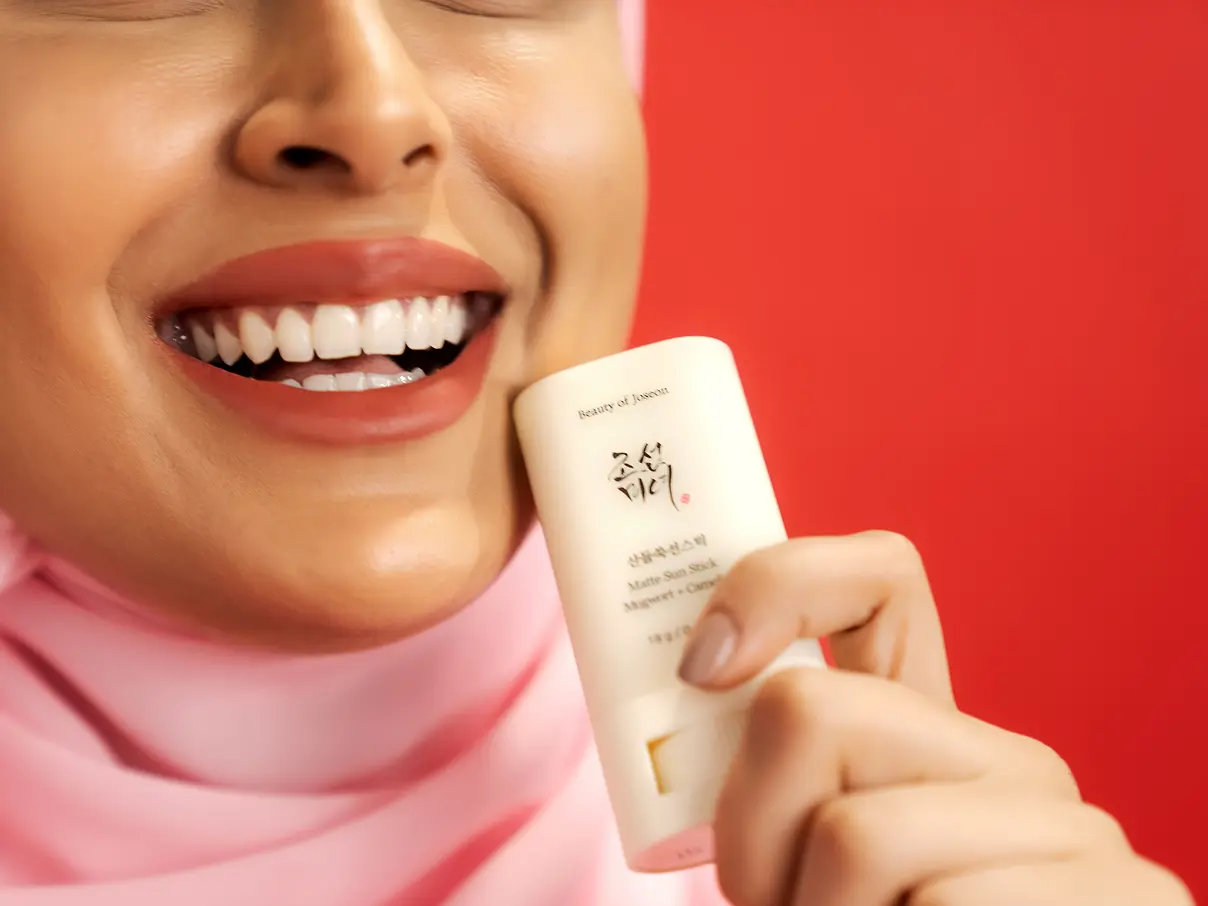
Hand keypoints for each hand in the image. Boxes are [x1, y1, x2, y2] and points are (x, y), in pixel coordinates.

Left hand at [677, 531, 1193, 905]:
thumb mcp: (799, 864)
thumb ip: (775, 781)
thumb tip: (701, 667)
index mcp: (936, 739)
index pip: (879, 580)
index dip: (775, 587)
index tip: (702, 666)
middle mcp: (1012, 761)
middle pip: (812, 710)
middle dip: (748, 832)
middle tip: (777, 904)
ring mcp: (1073, 828)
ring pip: (857, 833)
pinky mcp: (1127, 896)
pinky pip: (940, 905)